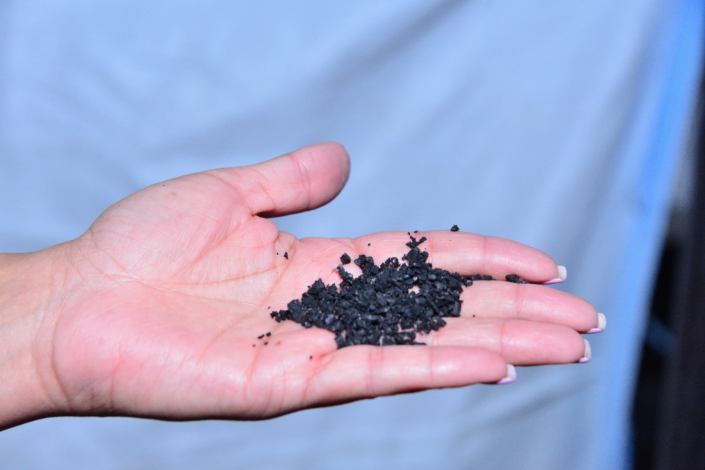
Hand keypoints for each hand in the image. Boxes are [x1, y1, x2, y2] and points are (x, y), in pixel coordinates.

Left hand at [0, 143, 600, 429]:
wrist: (78, 301)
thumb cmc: (140, 247)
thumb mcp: (227, 192)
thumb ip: (290, 179)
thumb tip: (345, 162)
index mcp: (319, 264)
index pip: (423, 261)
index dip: (484, 261)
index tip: (541, 263)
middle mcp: (329, 310)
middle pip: (442, 308)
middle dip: (515, 311)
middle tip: (583, 319)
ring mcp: (314, 348)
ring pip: (426, 346)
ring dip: (499, 343)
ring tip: (565, 344)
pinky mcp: (289, 382)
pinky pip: (376, 372)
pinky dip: (436, 368)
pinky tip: (490, 364)